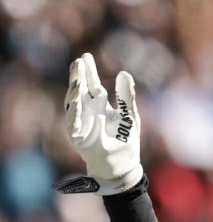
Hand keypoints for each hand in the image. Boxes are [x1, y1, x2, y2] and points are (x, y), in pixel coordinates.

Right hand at [61, 53, 142, 194]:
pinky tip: (77, 104)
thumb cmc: (125, 140)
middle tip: (78, 62)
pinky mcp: (79, 138)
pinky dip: (75, 115)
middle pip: (80, 91)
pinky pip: (74, 125)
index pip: (92, 84)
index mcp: (100, 105)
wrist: (124, 165)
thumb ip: (126, 96)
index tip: (85, 56)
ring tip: (77, 81)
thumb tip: (124, 72)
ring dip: (74, 94)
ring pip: (74, 105)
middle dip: (78, 77)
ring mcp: (82, 124)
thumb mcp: (129, 115)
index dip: (89, 71)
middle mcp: (88, 112)